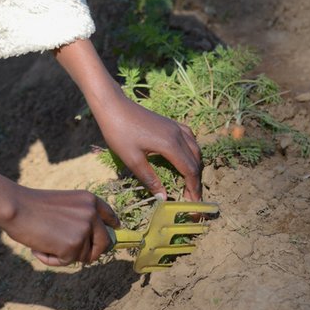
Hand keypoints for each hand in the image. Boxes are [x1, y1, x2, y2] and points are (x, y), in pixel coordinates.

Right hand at [3, 187, 120, 266]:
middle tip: (71, 254)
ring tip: (44, 242)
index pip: (109, 216)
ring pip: (83, 255)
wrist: (16, 207)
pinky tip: (39, 247)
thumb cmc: (31, 206)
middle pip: (104, 243)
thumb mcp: (64, 204)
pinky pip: (67, 262)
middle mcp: (92, 214)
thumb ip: (78, 217)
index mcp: (89, 200)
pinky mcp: (74, 246)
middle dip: (91, 252)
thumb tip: (86, 240)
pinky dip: (52, 260)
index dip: (111, 226)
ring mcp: (85, 230)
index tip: (113, 231)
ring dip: (64, 255)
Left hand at [52, 38, 202, 200]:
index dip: (193, 188)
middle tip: (191, 196)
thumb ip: (150, 179)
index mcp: (170, 145)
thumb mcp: (132, 159)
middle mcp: (178, 135)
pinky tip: (186, 156)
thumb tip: (164, 198)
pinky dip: (192, 151)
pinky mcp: (170, 123)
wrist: (113, 105)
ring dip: (195, 166)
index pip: (190, 171)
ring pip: (195, 149)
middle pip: (195, 161)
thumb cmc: (119, 132)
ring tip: (189, 180)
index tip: (193, 203)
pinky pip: (190, 138)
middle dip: (196, 180)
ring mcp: (175, 127)